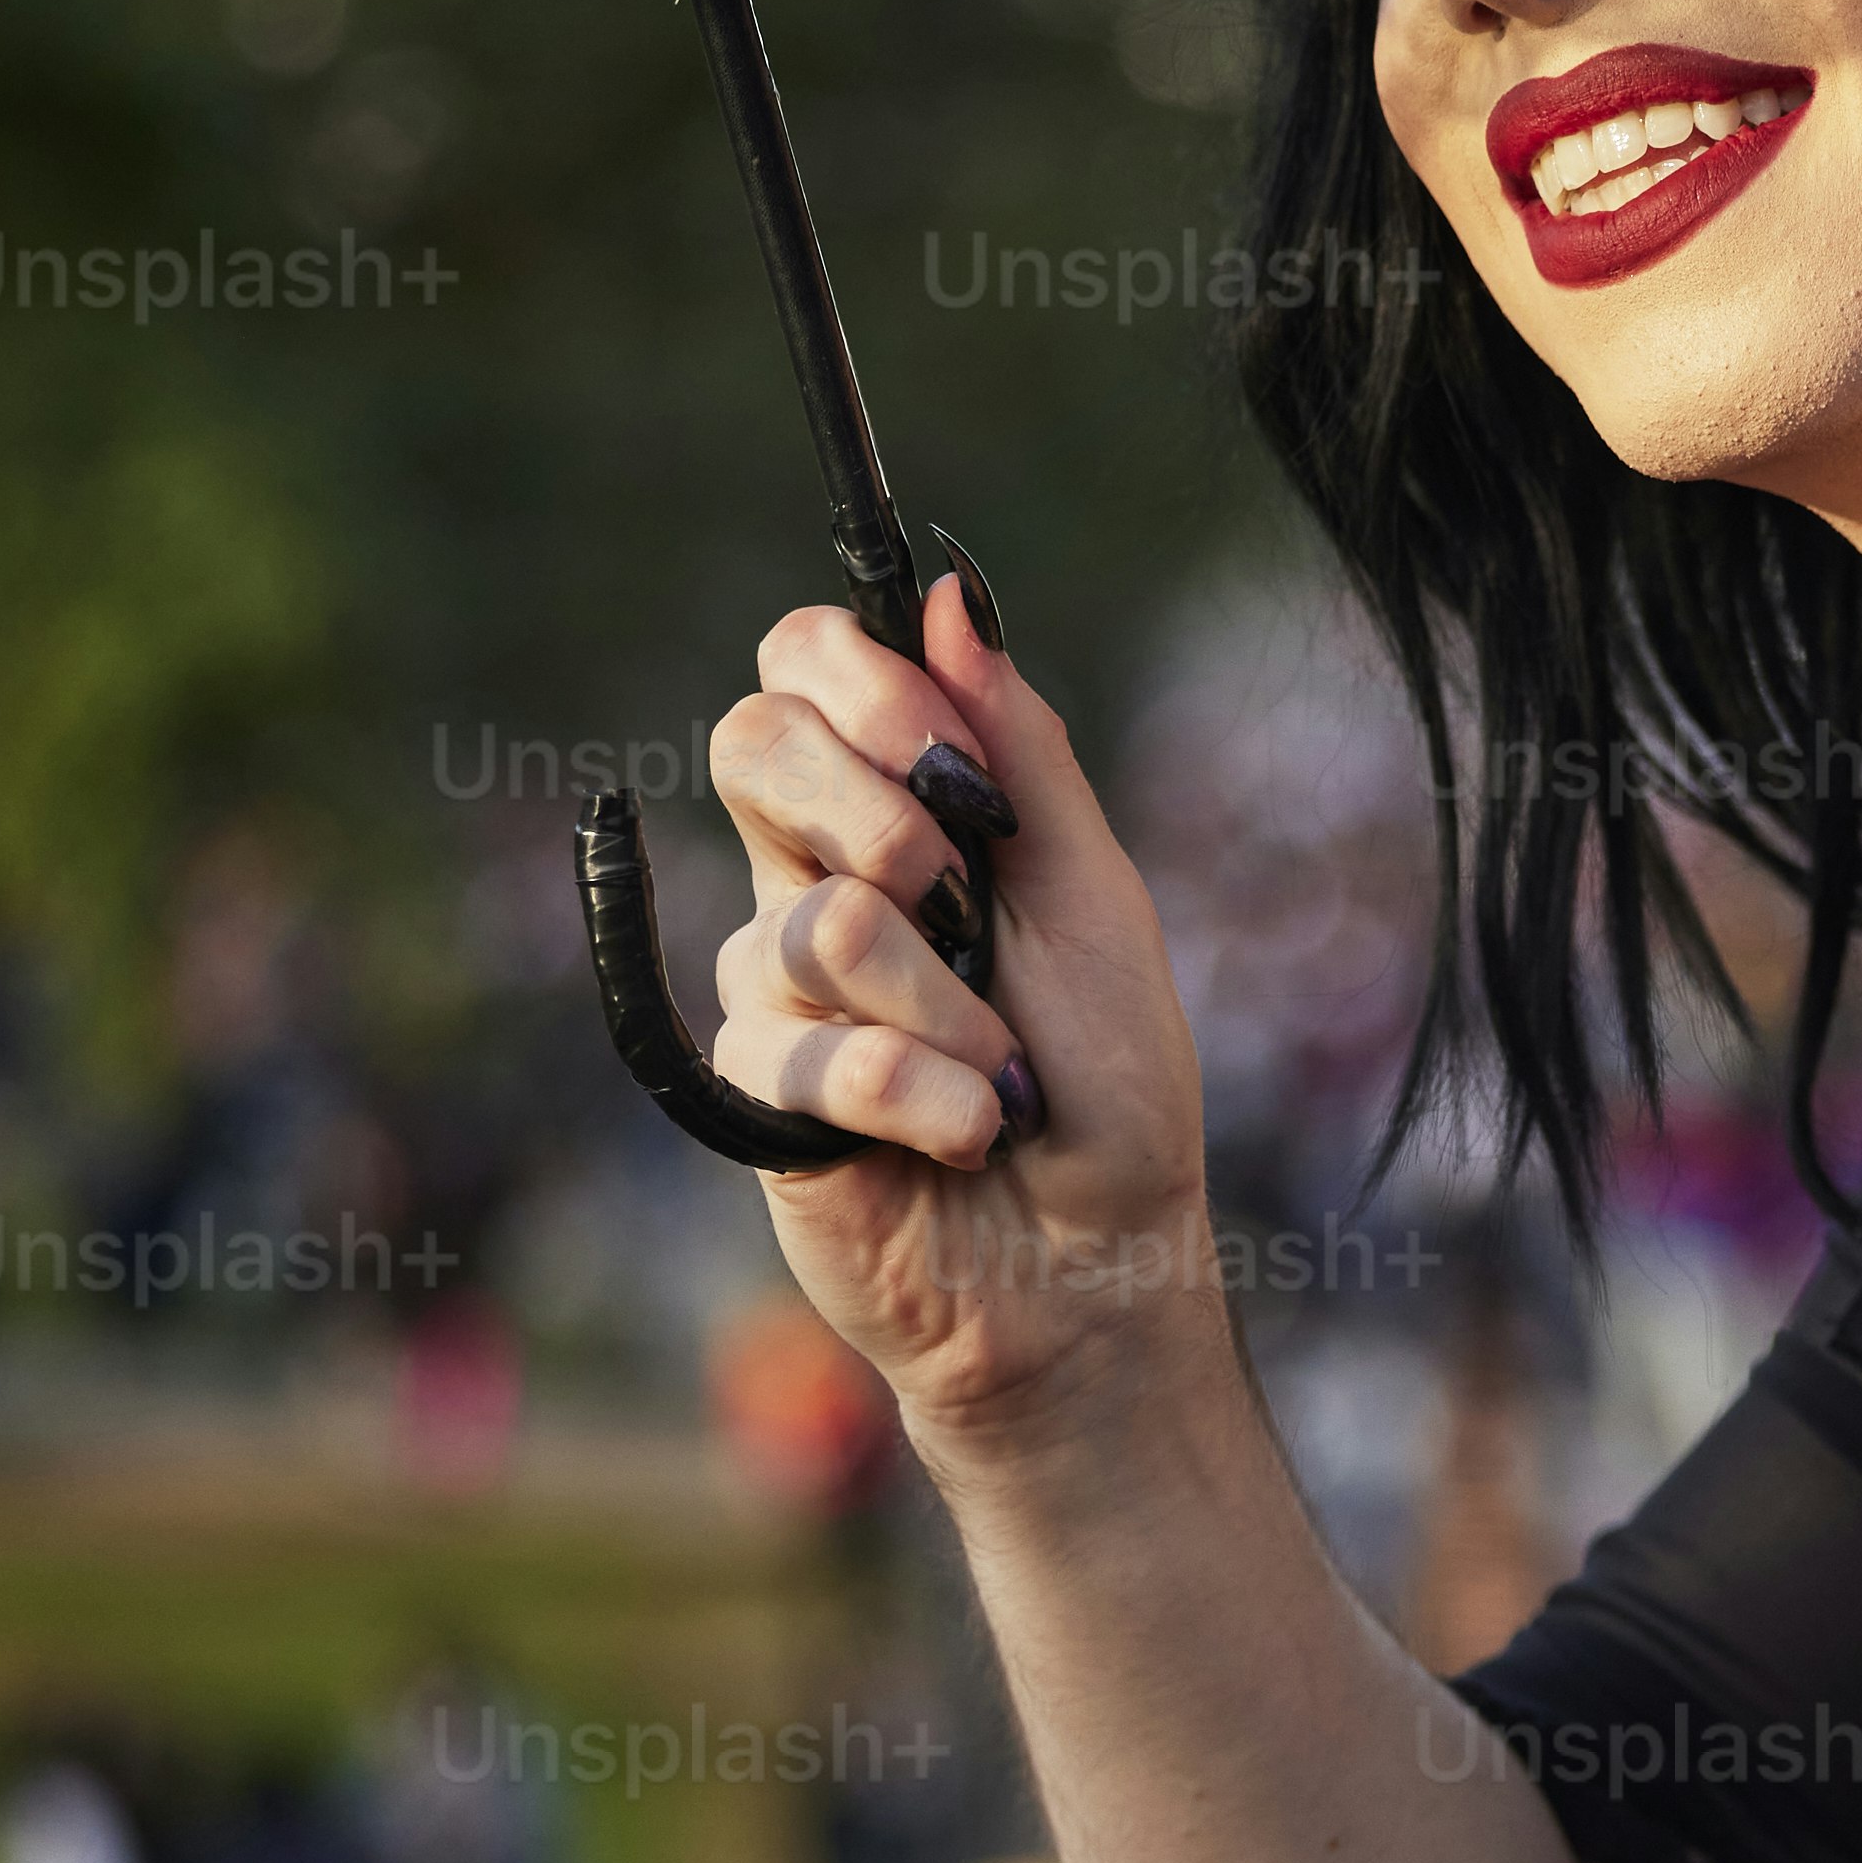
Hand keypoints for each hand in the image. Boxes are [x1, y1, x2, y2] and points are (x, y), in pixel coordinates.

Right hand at [703, 571, 1217, 1463]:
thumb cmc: (1112, 1088)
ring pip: (812, 922)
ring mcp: (775, 987)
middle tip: (959, 905)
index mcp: (898, 812)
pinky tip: (964, 1138)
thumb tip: (948, 594)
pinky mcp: (755, 1093)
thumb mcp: (1094, 897)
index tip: (945, 758)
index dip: (855, 682)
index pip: (802, 668)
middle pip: (749, 745)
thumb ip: (1018, 753)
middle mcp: (814, 879)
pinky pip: (807, 1050)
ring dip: (947, 1014)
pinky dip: (918, 1098)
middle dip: (873, 813)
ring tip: (1002, 1081)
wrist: (1097, 1267)